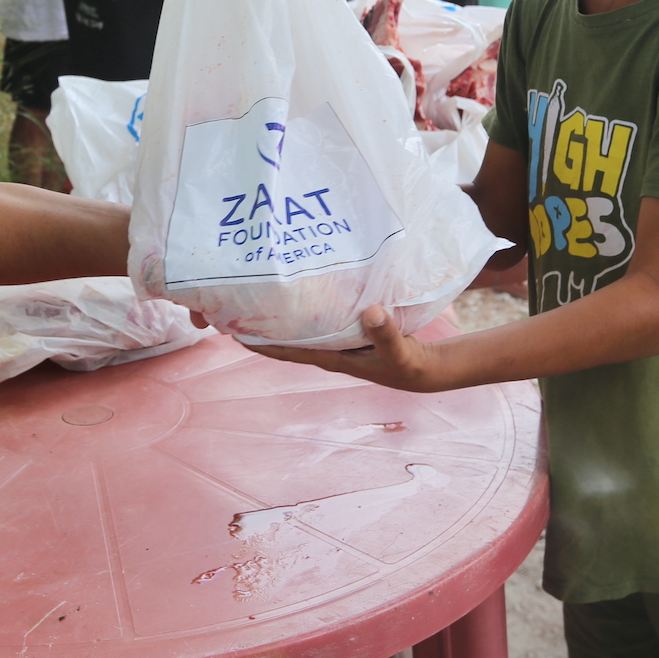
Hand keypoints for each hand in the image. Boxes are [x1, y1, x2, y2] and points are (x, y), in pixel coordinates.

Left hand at [249, 305, 450, 392]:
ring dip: (284, 316)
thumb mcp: (399, 351)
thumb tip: (369, 311)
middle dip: (265, 326)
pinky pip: (321, 318)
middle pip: (288, 339)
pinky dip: (309, 307)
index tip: (234, 333)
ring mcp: (338, 341)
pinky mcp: (350, 330)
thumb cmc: (408, 364)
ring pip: (303, 328)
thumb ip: (385, 333)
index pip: (288, 352)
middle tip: (238, 305)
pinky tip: (302, 289)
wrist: (424, 369)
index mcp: (332, 357)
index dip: (261, 345)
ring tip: (261, 293)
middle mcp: (329, 349)